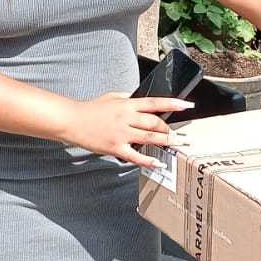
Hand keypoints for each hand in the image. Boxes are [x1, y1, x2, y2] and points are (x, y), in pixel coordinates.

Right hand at [64, 93, 194, 169]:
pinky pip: (136, 156)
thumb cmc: (91, 109)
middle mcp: (127, 118)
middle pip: (155, 123)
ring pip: (150, 138)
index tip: (188, 106)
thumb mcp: (112, 97)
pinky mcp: (115, 147)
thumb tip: (144, 101)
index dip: (173, 104)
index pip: (155, 103)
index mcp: (127, 104)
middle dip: (171, 129)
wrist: (72, 121)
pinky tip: (159, 163)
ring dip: (167, 142)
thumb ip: (130, 99)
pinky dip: (149, 160)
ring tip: (180, 145)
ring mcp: (121, 134)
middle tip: (182, 135)